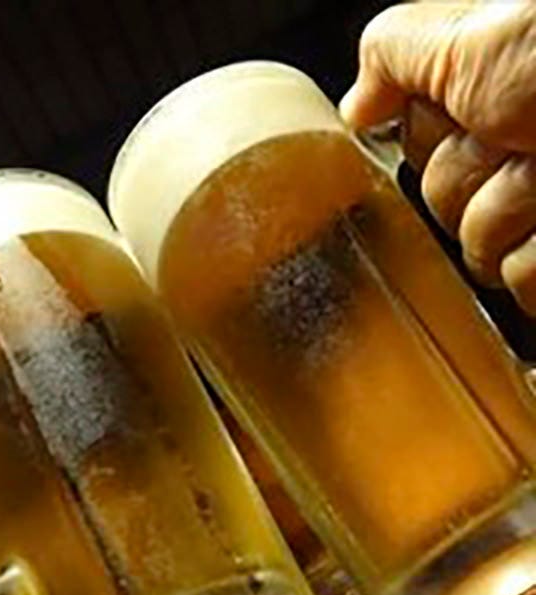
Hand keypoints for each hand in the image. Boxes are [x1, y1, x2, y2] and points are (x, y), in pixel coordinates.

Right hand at [340, 1, 535, 312]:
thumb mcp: (480, 30)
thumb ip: (398, 53)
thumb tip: (356, 104)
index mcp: (495, 99)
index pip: (418, 147)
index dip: (441, 138)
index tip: (478, 112)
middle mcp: (521, 154)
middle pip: (445, 205)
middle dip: (483, 179)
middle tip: (532, 141)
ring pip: (481, 253)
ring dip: (520, 217)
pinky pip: (523, 285)